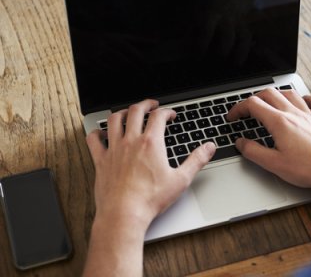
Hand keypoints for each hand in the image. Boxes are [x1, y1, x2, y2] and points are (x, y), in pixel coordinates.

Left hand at [86, 99, 215, 229]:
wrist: (124, 214)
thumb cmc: (150, 199)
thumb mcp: (181, 179)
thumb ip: (197, 160)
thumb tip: (209, 148)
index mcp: (151, 143)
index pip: (159, 116)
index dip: (167, 111)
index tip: (170, 114)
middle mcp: (131, 141)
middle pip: (136, 111)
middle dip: (145, 104)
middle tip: (151, 105)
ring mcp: (114, 149)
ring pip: (114, 120)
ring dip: (122, 112)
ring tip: (128, 112)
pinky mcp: (101, 160)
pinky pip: (94, 140)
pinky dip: (97, 132)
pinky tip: (101, 132)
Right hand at [227, 89, 310, 190]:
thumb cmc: (307, 169)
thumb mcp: (273, 164)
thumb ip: (253, 151)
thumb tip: (240, 143)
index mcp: (279, 122)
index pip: (253, 104)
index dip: (238, 108)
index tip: (233, 117)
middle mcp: (294, 113)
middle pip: (269, 93)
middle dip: (253, 98)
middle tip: (246, 110)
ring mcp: (309, 115)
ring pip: (289, 93)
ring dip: (275, 94)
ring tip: (268, 103)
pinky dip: (304, 98)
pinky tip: (300, 102)